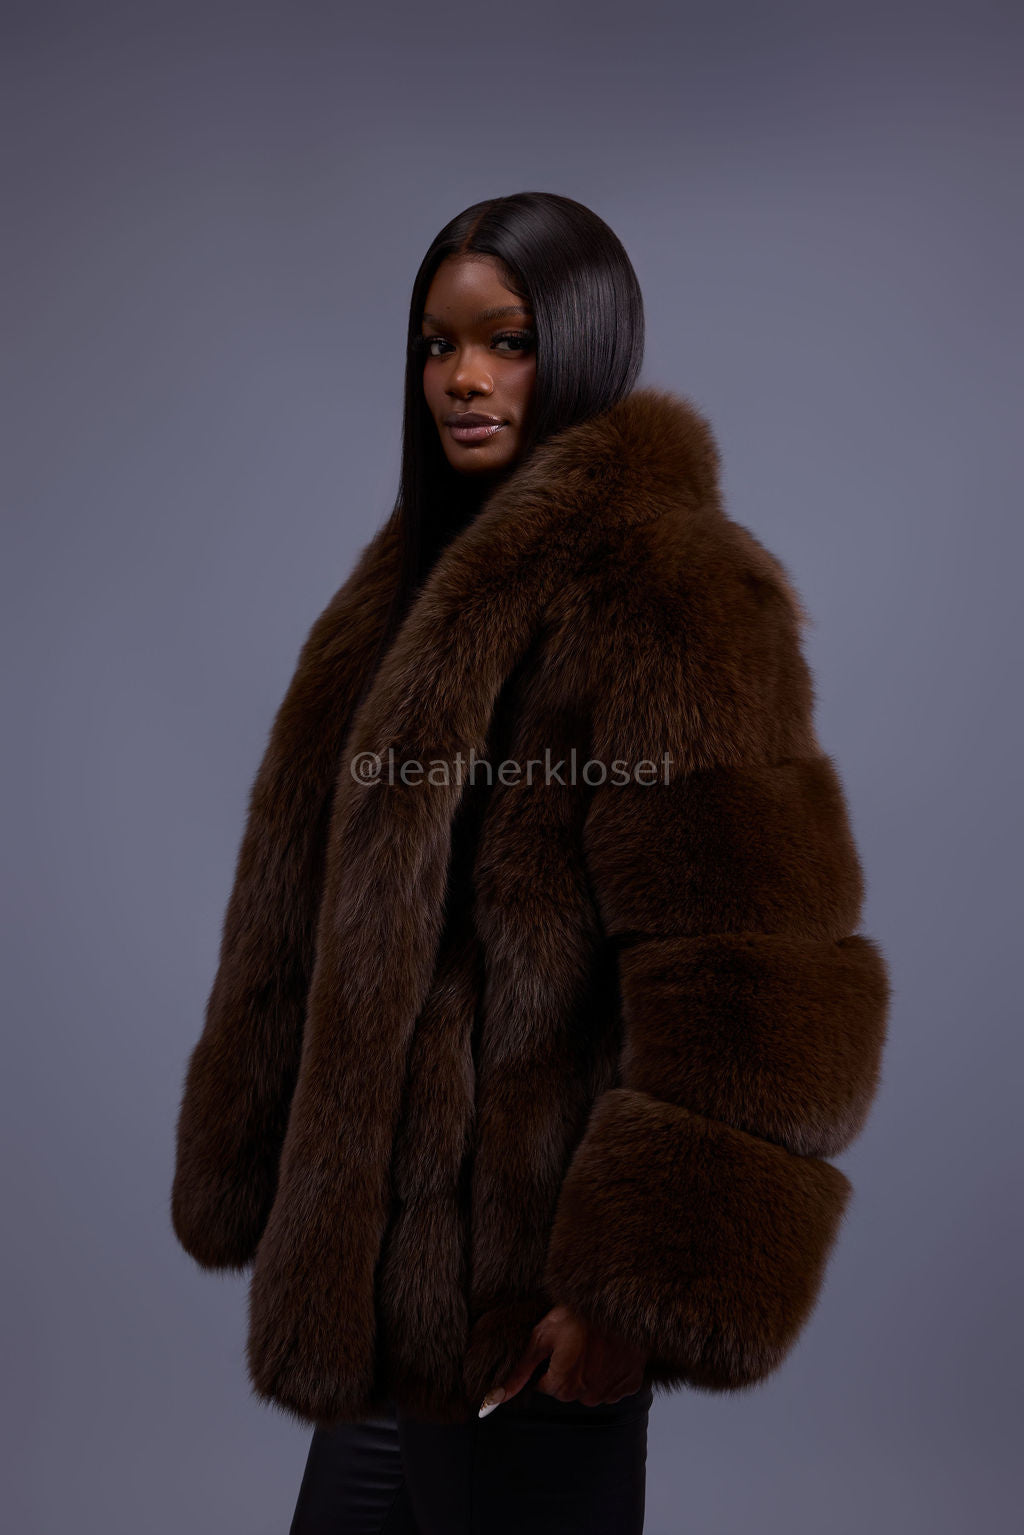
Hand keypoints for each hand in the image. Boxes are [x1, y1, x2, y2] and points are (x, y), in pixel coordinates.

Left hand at [479, 1304, 647, 1414]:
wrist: (616, 1300)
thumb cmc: (577, 1314)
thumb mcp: (541, 1336)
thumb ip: (519, 1371)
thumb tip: (492, 1399)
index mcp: (563, 1385)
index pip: (545, 1386)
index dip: (548, 1362)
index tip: (558, 1344)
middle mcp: (587, 1395)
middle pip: (567, 1389)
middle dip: (567, 1369)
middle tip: (574, 1341)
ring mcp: (611, 1391)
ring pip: (590, 1389)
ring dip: (589, 1372)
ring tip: (592, 1345)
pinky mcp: (629, 1384)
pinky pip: (613, 1387)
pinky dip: (609, 1373)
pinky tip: (608, 1352)